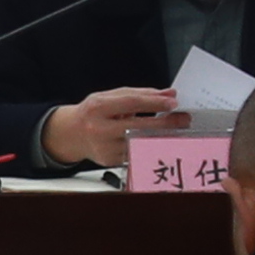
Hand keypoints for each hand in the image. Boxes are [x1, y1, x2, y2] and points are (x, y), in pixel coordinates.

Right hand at [43, 86, 181, 168]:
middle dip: (165, 123)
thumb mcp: (110, 97)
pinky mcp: (110, 161)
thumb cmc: (93, 113)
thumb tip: (168, 93)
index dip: (155, 102)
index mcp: (98, 108)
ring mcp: (104, 147)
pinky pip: (136, 153)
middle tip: (183, 119)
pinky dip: (150, 147)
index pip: (131, 103)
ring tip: (176, 131)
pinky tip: (160, 141)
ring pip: (141, 143)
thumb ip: (140, 94)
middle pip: (139, 126)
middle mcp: (99, 129)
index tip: (173, 102)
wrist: (71, 134)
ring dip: (162, 137)